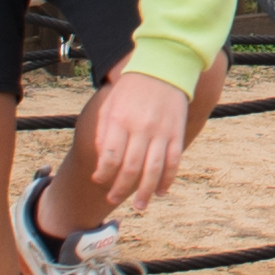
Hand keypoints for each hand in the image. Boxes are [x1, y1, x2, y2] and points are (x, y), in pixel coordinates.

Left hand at [67, 68, 198, 219]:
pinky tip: (161, 191)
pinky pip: (173, 162)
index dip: (103, 173)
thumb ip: (103, 131)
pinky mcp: (176, 133)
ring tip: (139, 206)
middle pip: (130, 168)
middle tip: (112, 199)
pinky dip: (168, 179)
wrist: (163, 67)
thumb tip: (101, 160)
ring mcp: (161, 132)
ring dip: (145, 192)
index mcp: (120, 120)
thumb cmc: (130, 88)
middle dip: (120, 188)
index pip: (110, 156)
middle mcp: (141, 128)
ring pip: (153, 170)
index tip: (98, 181)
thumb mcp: (110, 104)